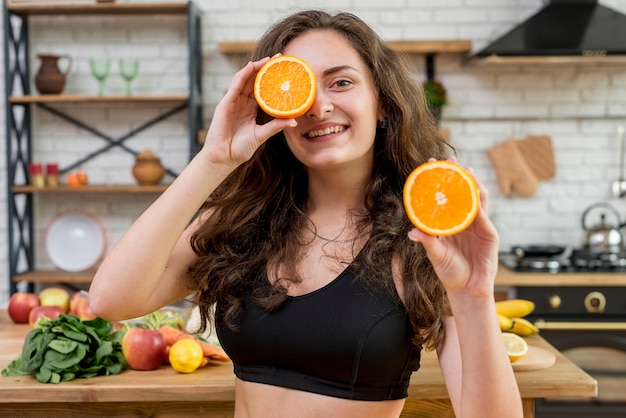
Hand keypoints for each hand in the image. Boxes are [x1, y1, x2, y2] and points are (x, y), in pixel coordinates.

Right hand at [200, 58, 296, 167]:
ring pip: (245, 79)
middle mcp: (242, 102)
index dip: (271, 79)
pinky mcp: (225, 103)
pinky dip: (243, 75)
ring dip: (255, 67)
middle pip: (254, 80)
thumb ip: (276, 126)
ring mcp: (233, 101)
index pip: (262, 89)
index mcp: (251, 108)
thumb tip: (294, 121)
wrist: (224, 157)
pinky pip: (235, 85)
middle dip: (265, 68)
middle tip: (280, 58)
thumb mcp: (262, 135)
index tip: (284, 71)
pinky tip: (251, 67)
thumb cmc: (240, 148)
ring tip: (268, 59)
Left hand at [408, 159, 498, 296]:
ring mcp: (479, 225)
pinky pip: (484, 217)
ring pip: (477, 199)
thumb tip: (412, 232)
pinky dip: (478, 206)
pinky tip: (473, 194)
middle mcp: (464, 220)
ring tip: (465, 171)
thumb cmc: (450, 272)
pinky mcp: (490, 234)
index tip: (429, 165)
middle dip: (458, 175)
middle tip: (449, 160)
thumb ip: (427, 242)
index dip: (439, 181)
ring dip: (472, 184)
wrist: (467, 289)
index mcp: (450, 222)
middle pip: (463, 192)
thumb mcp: (436, 255)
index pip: (445, 197)